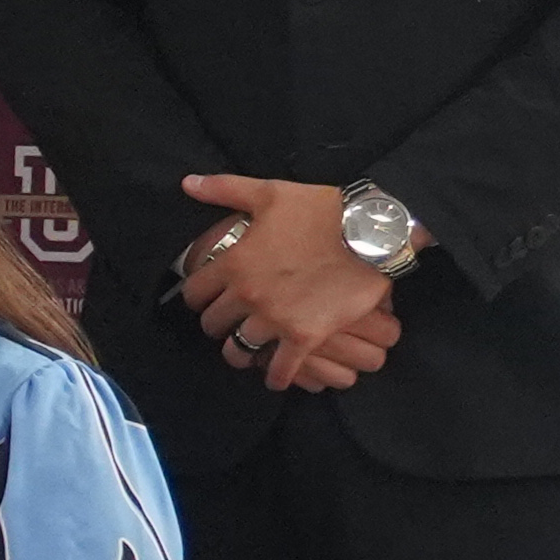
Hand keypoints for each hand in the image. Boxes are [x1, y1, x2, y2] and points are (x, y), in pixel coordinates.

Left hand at [176, 173, 399, 392]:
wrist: (371, 232)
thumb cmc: (320, 210)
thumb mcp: (269, 193)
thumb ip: (223, 190)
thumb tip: (187, 183)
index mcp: (234, 262)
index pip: (194, 293)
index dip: (198, 296)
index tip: (207, 298)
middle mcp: (248, 294)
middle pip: (212, 325)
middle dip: (217, 324)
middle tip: (228, 322)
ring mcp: (275, 318)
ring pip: (239, 349)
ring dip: (240, 351)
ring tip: (247, 349)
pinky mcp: (304, 335)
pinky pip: (280, 370)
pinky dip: (277, 376)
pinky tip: (277, 376)